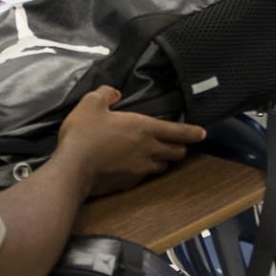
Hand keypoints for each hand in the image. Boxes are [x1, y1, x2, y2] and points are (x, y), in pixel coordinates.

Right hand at [56, 86, 206, 196]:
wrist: (73, 168)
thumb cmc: (84, 134)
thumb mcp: (91, 104)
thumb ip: (106, 94)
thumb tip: (115, 92)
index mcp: (144, 128)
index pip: (178, 131)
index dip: (193, 132)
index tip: (202, 133)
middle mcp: (148, 150)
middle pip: (176, 152)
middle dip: (179, 147)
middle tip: (176, 143)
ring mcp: (140, 169)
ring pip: (162, 166)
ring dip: (162, 160)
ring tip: (155, 155)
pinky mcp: (129, 183)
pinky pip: (144, 176)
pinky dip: (144, 171)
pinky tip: (133, 167)